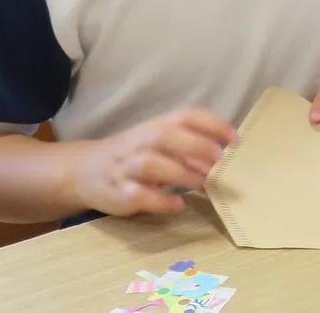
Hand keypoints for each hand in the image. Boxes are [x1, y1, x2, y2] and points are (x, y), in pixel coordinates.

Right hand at [74, 108, 238, 216]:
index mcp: (157, 124)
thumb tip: (228, 156)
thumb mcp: (161, 142)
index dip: (213, 124)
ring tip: (202, 184)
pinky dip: (161, 200)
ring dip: (181, 174)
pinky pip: (139, 195)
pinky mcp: (118, 193)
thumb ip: (191, 145)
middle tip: (220, 161)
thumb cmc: (136, 155)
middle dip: (197, 146)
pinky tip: (179, 204)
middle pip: (166, 135)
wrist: (83, 171)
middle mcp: (140, 141)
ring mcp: (127, 167)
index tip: (236, 140)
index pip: (186, 115)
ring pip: (151, 164)